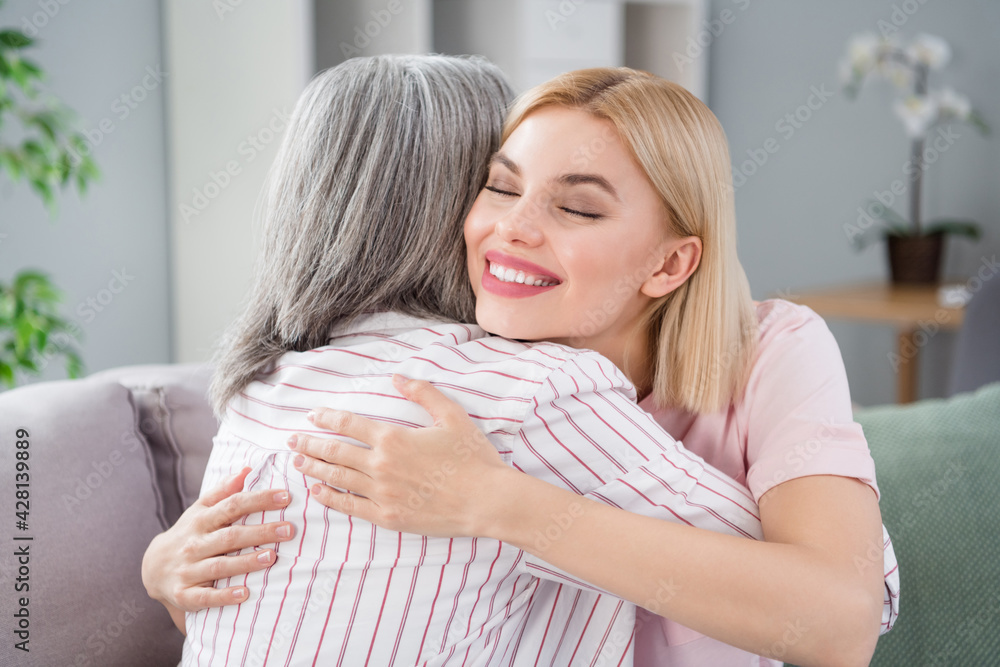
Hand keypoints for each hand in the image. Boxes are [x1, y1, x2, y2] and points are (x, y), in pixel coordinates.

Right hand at [141, 466, 294, 624]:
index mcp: (201, 520)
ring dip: (246, 562)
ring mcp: (188, 570)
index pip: (232, 506)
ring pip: (219, 566)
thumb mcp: (200, 510)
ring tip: (272, 557)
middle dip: (260, 532)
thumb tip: (246, 470)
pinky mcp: (184, 594)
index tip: (285, 497)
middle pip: (230, 536)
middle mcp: (194, 544)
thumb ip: (223, 491)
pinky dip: (224, 596)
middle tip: (289, 530)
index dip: (258, 500)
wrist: (152, 568)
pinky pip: (205, 597)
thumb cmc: (189, 534)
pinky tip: (244, 594)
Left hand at [288, 374, 510, 537]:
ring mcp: (382, 494)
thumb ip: (423, 394)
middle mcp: (381, 466)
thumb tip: (398, 378)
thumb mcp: (452, 416)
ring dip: (314, 469)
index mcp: (393, 439)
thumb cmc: (472, 458)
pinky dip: (330, 498)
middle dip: (310, 444)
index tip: (312, 416)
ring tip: (297, 463)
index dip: (327, 419)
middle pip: (335, 452)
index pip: (349, 425)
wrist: (486, 500)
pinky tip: (318, 492)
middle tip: (292, 441)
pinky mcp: (388, 517)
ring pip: (337, 479)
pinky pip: (350, 507)